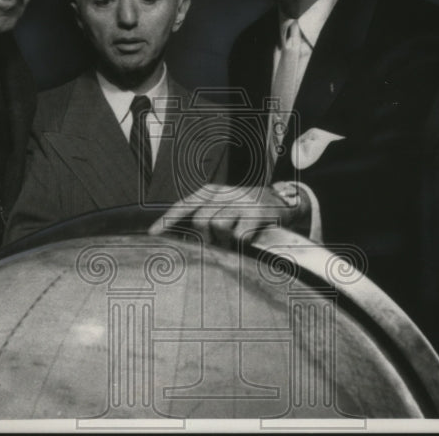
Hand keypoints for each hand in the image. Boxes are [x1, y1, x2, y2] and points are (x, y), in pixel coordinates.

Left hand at [148, 182, 311, 248]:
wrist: (287, 201)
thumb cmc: (249, 209)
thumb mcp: (225, 205)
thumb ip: (204, 216)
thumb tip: (181, 239)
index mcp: (213, 191)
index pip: (185, 204)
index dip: (167, 220)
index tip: (152, 235)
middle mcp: (226, 193)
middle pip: (201, 219)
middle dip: (205, 239)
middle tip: (215, 246)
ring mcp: (243, 202)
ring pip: (219, 226)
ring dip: (224, 241)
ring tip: (234, 242)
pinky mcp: (258, 213)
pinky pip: (239, 236)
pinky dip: (241, 243)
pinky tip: (248, 241)